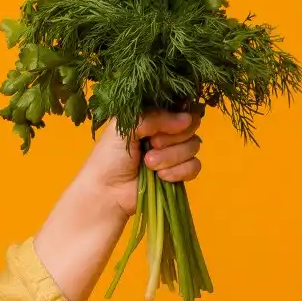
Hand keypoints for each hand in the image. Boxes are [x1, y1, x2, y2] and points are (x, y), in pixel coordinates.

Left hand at [86, 107, 205, 217]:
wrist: (107, 191)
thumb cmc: (110, 156)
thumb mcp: (126, 129)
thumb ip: (153, 118)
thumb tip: (186, 118)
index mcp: (153, 118)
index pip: (180, 109)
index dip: (177, 117)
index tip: (164, 127)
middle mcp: (166, 133)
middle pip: (191, 127)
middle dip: (171, 139)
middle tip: (150, 146)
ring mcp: (174, 154)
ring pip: (193, 147)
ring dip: (171, 157)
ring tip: (148, 164)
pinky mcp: (179, 174)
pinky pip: (194, 166)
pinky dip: (179, 171)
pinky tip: (161, 176)